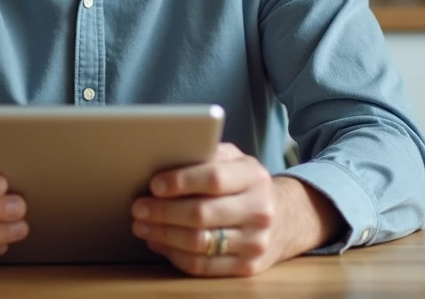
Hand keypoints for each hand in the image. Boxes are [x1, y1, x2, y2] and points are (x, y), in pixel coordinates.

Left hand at [131, 143, 336, 276]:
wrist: (286, 218)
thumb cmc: (246, 184)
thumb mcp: (235, 161)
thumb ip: (207, 155)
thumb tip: (164, 156)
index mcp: (254, 177)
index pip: (213, 179)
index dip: (180, 182)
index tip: (154, 184)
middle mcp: (259, 211)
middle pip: (201, 215)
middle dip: (162, 212)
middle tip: (138, 207)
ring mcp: (255, 243)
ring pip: (198, 244)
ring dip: (163, 235)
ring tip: (141, 225)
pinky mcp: (247, 267)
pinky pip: (203, 266)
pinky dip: (175, 255)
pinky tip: (159, 243)